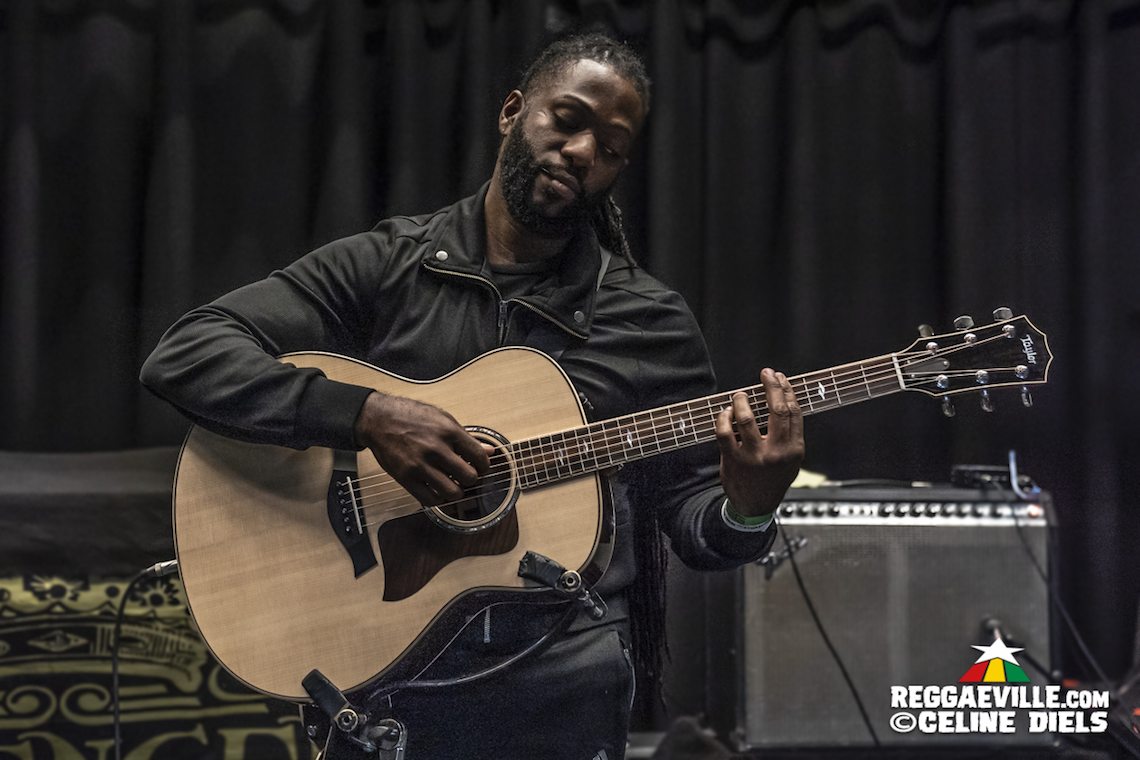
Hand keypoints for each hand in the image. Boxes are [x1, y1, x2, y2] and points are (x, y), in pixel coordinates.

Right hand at [353, 391, 490, 506]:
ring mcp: (420, 465)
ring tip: (453, 485)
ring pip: (452, 492)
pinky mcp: (405, 477)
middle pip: (469, 477)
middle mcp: (436, 449)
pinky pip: (429, 499)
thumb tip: (490, 451)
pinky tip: (437, 490)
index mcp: (448, 431)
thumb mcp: (442, 418)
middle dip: (471, 479)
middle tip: (466, 476)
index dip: (484, 466)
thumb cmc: (411, 415)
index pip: (479, 457)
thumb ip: (466, 437)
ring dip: (457, 492)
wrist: (379, 419)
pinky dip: (438, 499)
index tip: (481, 467)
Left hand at [714, 368, 804, 517]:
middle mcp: (776, 452)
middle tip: (766, 373)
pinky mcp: (734, 460)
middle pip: (776, 410)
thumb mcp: (792, 461)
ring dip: (742, 401)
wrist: (755, 506)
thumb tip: (784, 399)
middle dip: (771, 386)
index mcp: (794, 449)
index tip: (780, 377)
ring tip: (739, 395)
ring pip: (747, 418)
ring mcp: (754, 456)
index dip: (787, 390)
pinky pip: (724, 432)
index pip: (793, 412)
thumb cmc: (773, 479)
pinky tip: (725, 412)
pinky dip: (723, 417)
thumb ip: (790, 435)